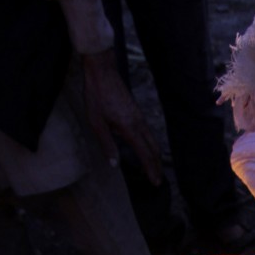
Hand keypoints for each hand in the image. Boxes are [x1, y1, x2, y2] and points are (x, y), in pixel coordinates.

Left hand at [81, 49, 162, 184]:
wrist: (102, 73)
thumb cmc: (97, 96)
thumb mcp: (96, 122)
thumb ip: (106, 144)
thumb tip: (114, 164)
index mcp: (129, 128)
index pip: (145, 154)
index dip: (150, 169)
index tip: (155, 182)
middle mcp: (139, 123)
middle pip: (154, 149)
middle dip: (157, 165)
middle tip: (158, 180)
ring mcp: (140, 117)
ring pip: (153, 140)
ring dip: (155, 156)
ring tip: (154, 167)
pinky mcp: (137, 113)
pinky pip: (148, 133)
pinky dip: (150, 145)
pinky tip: (145, 149)